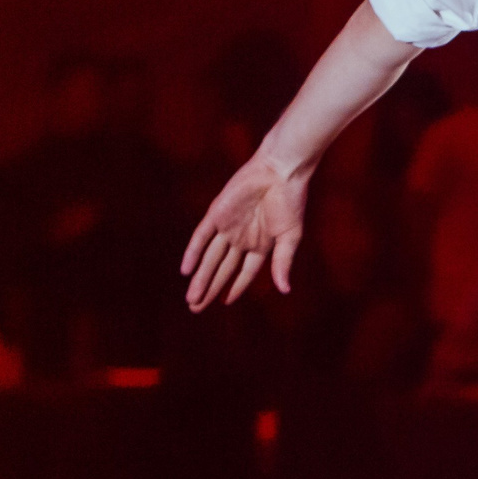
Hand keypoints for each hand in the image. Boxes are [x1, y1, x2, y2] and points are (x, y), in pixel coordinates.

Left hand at [181, 151, 311, 309]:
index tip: (224, 302)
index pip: (244, 272)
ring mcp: (228, 227)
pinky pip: (201, 236)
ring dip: (201, 278)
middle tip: (195, 308)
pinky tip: (186, 270)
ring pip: (210, 258)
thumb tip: (284, 290)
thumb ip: (283, 262)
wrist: (280, 171)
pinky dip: (193, 252)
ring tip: (191, 298)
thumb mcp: (290, 236)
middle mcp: (242, 238)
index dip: (235, 287)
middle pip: (222, 269)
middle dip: (210, 288)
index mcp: (261, 245)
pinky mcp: (217, 213)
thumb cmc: (291, 201)